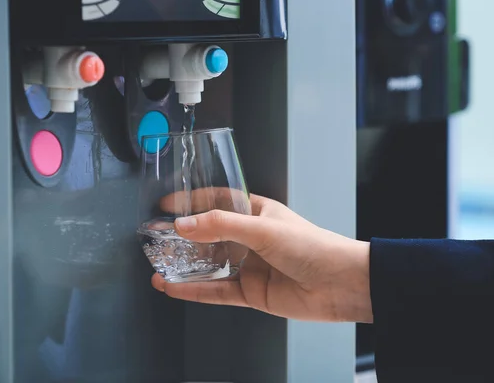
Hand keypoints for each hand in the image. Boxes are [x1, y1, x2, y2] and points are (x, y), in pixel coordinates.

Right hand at [152, 193, 372, 322]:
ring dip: (183, 266)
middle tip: (154, 239)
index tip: (166, 204)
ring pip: (209, 265)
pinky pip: (216, 291)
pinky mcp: (251, 292)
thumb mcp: (263, 228)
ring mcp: (250, 266)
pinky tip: (173, 287)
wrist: (340, 284)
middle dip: (182, 238)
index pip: (218, 201)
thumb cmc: (311, 246)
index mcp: (257, 213)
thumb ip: (222, 226)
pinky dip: (194, 290)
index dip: (191, 201)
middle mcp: (251, 238)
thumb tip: (183, 225)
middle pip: (208, 236)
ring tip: (156, 265)